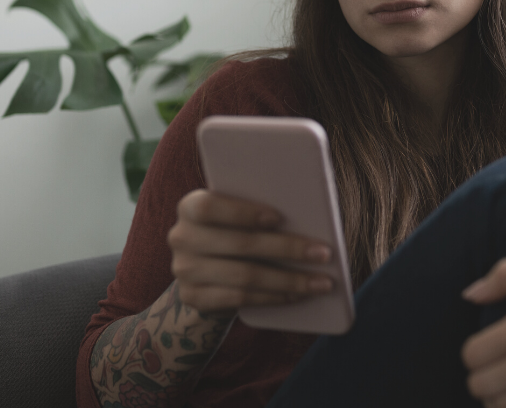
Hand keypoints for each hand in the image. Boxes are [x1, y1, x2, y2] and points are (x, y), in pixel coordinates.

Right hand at [169, 189, 333, 314]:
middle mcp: (181, 236)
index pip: (210, 207)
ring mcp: (184, 270)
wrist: (205, 271)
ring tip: (322, 281)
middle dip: (287, 249)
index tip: (279, 218)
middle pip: (239, 244)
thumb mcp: (240, 216)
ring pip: (245, 276)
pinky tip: (299, 295)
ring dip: (289, 280)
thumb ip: (260, 210)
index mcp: (190, 206)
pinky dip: (274, 297)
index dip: (243, 213)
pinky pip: (240, 298)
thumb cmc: (235, 232)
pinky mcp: (194, 297)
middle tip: (324, 253)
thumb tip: (310, 213)